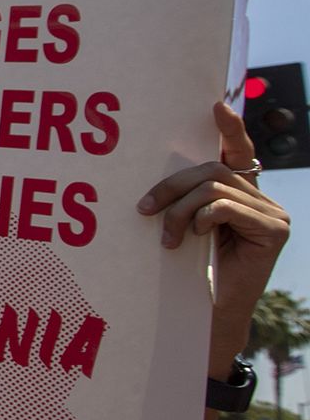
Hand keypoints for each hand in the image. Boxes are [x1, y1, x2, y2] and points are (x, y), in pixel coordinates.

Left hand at [137, 102, 290, 328]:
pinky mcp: (275, 229)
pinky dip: (203, 218)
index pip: (238, 152)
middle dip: (172, 186)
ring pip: (215, 186)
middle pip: (213, 169)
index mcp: (241, 193)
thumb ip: (186, 198)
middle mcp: (262, 198)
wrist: (208, 315)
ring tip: (169, 238)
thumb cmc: (189, 271)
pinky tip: (195, 239)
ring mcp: (274, 213)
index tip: (216, 104)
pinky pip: (228, 206)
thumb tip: (159, 177)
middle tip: (144, 209)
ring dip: (180, 210)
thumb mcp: (185, 226)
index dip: (230, 129)